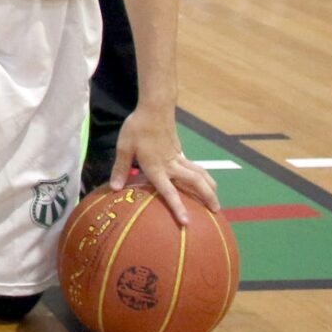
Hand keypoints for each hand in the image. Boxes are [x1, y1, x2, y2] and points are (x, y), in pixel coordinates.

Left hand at [108, 110, 220, 224]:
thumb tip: (114, 188)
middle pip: (196, 183)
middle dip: (208, 197)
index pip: (169, 191)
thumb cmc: (137, 128)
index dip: (177, 207)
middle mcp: (172, 165)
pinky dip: (203, 177)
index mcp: (157, 167)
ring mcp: (179, 158)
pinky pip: (195, 167)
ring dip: (210, 187)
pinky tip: (203, 182)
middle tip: (216, 211)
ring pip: (200, 175)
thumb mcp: (123, 148)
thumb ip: (120, 169)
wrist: (155, 109)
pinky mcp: (181, 152)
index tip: (186, 222)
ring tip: (215, 200)